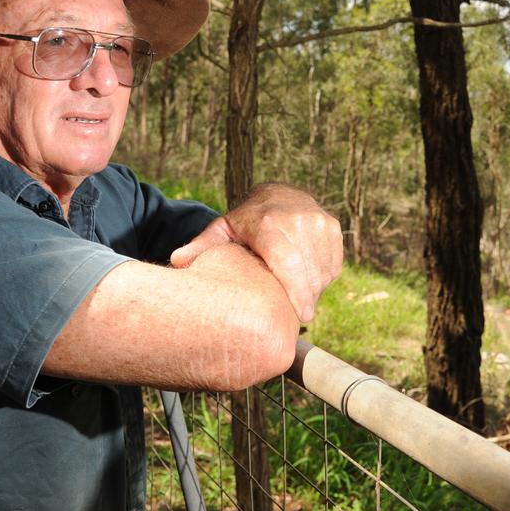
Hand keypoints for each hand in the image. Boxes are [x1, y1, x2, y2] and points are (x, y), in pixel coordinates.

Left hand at [171, 183, 342, 321]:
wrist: (278, 194)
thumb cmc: (246, 222)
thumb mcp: (222, 231)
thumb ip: (201, 246)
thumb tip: (176, 261)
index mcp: (268, 223)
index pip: (288, 262)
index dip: (298, 291)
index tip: (304, 316)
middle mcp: (298, 219)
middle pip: (307, 273)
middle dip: (302, 297)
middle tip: (289, 313)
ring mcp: (319, 222)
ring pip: (322, 272)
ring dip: (312, 290)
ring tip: (293, 293)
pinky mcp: (333, 227)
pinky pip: (333, 266)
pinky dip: (322, 278)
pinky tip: (305, 277)